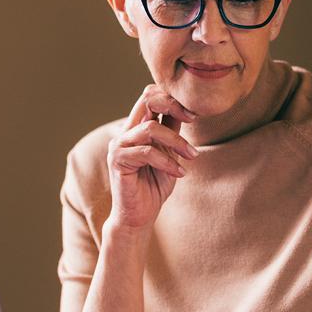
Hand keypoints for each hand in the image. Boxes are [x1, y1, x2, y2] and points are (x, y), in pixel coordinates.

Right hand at [106, 85, 198, 228]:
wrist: (139, 215)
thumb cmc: (155, 185)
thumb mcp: (170, 154)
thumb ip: (173, 133)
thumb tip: (189, 110)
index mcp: (138, 126)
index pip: (151, 96)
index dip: (174, 99)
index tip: (195, 114)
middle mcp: (126, 131)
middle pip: (147, 99)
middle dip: (173, 105)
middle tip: (193, 119)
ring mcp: (119, 144)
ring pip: (150, 128)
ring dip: (177, 142)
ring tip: (192, 156)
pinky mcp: (117, 160)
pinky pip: (147, 152)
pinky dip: (167, 162)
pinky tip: (179, 173)